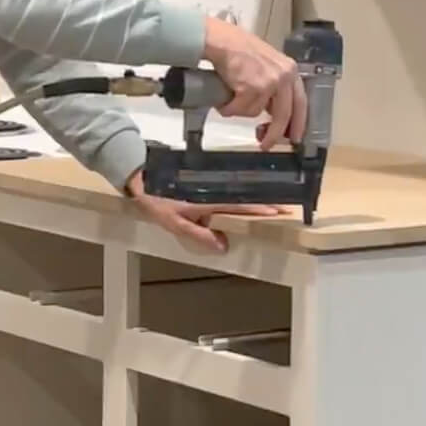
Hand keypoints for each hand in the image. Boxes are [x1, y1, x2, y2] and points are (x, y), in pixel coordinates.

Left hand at [125, 171, 285, 253]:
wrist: (142, 179)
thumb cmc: (157, 203)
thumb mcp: (174, 223)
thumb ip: (198, 234)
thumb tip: (223, 245)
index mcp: (208, 201)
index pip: (240, 205)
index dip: (259, 209)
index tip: (278, 211)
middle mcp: (212, 191)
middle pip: (243, 197)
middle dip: (263, 203)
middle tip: (283, 209)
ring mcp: (208, 187)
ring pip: (236, 193)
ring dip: (253, 199)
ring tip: (270, 206)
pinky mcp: (203, 185)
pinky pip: (226, 191)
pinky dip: (239, 195)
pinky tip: (246, 201)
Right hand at [203, 17, 306, 149]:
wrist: (222, 41)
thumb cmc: (239, 50)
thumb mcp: (267, 65)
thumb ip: (275, 86)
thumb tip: (272, 112)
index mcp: (290, 71)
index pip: (300, 102)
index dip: (298, 123)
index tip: (294, 137)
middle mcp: (283, 76)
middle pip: (283, 115)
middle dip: (274, 134)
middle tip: (265, 145)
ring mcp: (268, 82)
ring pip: (255, 112)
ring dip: (240, 109)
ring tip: (231, 96)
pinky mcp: (251, 88)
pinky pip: (239, 110)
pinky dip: (229, 108)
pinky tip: (224, 98)